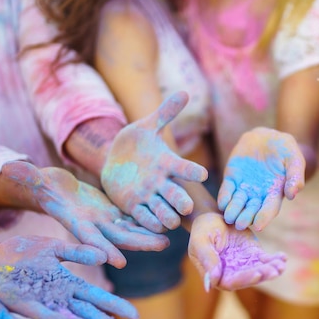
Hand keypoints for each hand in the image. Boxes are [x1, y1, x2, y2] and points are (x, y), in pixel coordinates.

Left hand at [0, 236, 138, 318]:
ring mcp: (45, 304)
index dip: (115, 307)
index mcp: (69, 283)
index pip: (98, 298)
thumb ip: (77, 252)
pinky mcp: (26, 306)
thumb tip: (104, 256)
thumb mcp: (54, 248)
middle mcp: (61, 297)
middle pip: (91, 314)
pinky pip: (47, 316)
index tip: (135, 316)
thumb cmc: (20, 253)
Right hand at [4, 161, 169, 267]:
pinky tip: (164, 222)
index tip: (117, 260)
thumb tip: (12, 168)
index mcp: (74, 222)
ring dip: (147, 236)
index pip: (88, 238)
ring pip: (129, 231)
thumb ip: (29, 177)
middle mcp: (92, 226)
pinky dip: (146, 223)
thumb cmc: (42, 185)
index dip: (101, 248)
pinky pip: (132, 220)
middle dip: (138, 242)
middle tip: (160, 245)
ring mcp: (104, 221)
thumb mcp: (36, 180)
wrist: (54, 189)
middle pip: (117, 238)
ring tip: (168, 239)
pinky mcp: (112, 213)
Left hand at [101, 91, 207, 231]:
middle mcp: (162, 183)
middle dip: (181, 201)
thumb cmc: (136, 142)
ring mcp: (149, 196)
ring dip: (167, 216)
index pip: (184, 168)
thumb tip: (185, 92)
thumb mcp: (146, 126)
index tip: (202, 174)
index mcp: (167, 163)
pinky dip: (149, 223)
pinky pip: (144, 218)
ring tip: (170, 221)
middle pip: (177, 195)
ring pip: (164, 211)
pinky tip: (153, 226)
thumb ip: (165, 113)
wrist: (116, 159)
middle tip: (186, 206)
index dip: (192, 171)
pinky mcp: (134, 206)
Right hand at [187, 212, 286, 289]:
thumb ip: (207, 260)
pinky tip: (283, 257)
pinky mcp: (254, 255)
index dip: (244, 279)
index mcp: (217, 275)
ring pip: (260, 270)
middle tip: (274, 270)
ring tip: (280, 265)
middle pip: (249, 278)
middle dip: (262, 274)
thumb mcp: (201, 243)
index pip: (231, 282)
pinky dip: (275, 260)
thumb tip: (212, 282)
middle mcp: (232, 273)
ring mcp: (244, 265)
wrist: (212, 217)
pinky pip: (266, 260)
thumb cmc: (202, 230)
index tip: (257, 273)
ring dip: (271, 269)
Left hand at [218, 128, 304, 231]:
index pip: (269, 209)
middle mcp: (259, 195)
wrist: (265, 137)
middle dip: (246, 218)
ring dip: (233, 211)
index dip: (264, 217)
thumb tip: (292, 195)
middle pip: (252, 210)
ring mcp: (244, 188)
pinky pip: (227, 190)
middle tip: (240, 224)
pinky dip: (224, 197)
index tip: (259, 225)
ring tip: (229, 217)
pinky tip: (222, 203)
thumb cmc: (284, 149)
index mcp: (275, 193)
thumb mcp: (294, 159)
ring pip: (237, 203)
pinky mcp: (232, 179)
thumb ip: (295, 175)